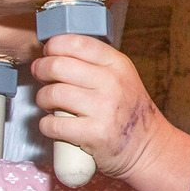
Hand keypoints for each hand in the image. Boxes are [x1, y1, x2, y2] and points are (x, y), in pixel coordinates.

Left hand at [31, 34, 165, 180]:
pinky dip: (46, 125)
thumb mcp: (122, 78)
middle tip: (41, 76)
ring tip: (48, 102)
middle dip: (42, 70)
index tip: (48, 53)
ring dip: (42, 99)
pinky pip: (53, 124)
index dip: (54, 46)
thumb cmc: (128, 112)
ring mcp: (104, 109)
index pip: (77, 43)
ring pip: (52, 94)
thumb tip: (45, 59)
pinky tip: (52, 124)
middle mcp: (112, 83)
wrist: (148, 147)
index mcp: (118, 65)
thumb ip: (92, 65)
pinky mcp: (94, 134)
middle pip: (58, 66)